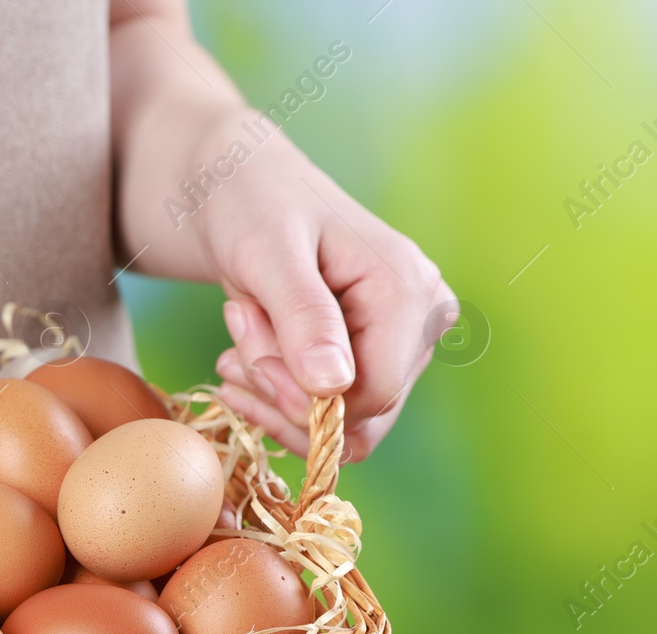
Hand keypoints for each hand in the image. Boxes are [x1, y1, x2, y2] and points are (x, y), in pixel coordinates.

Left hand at [190, 116, 453, 459]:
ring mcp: (404, 341)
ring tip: (235, 340)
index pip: (373, 395)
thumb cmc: (253, 205)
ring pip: (341, 421)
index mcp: (408, 291)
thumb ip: (302, 317)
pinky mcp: (377, 354)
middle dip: (281, 393)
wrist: (242, 189)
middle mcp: (423, 320)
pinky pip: (331, 411)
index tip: (242, 358)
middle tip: (233, 344)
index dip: (300, 400)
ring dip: (273, 393)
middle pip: (360, 415)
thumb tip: (332, 387)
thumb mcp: (266, 254)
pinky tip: (242, 361)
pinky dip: (277, 396)